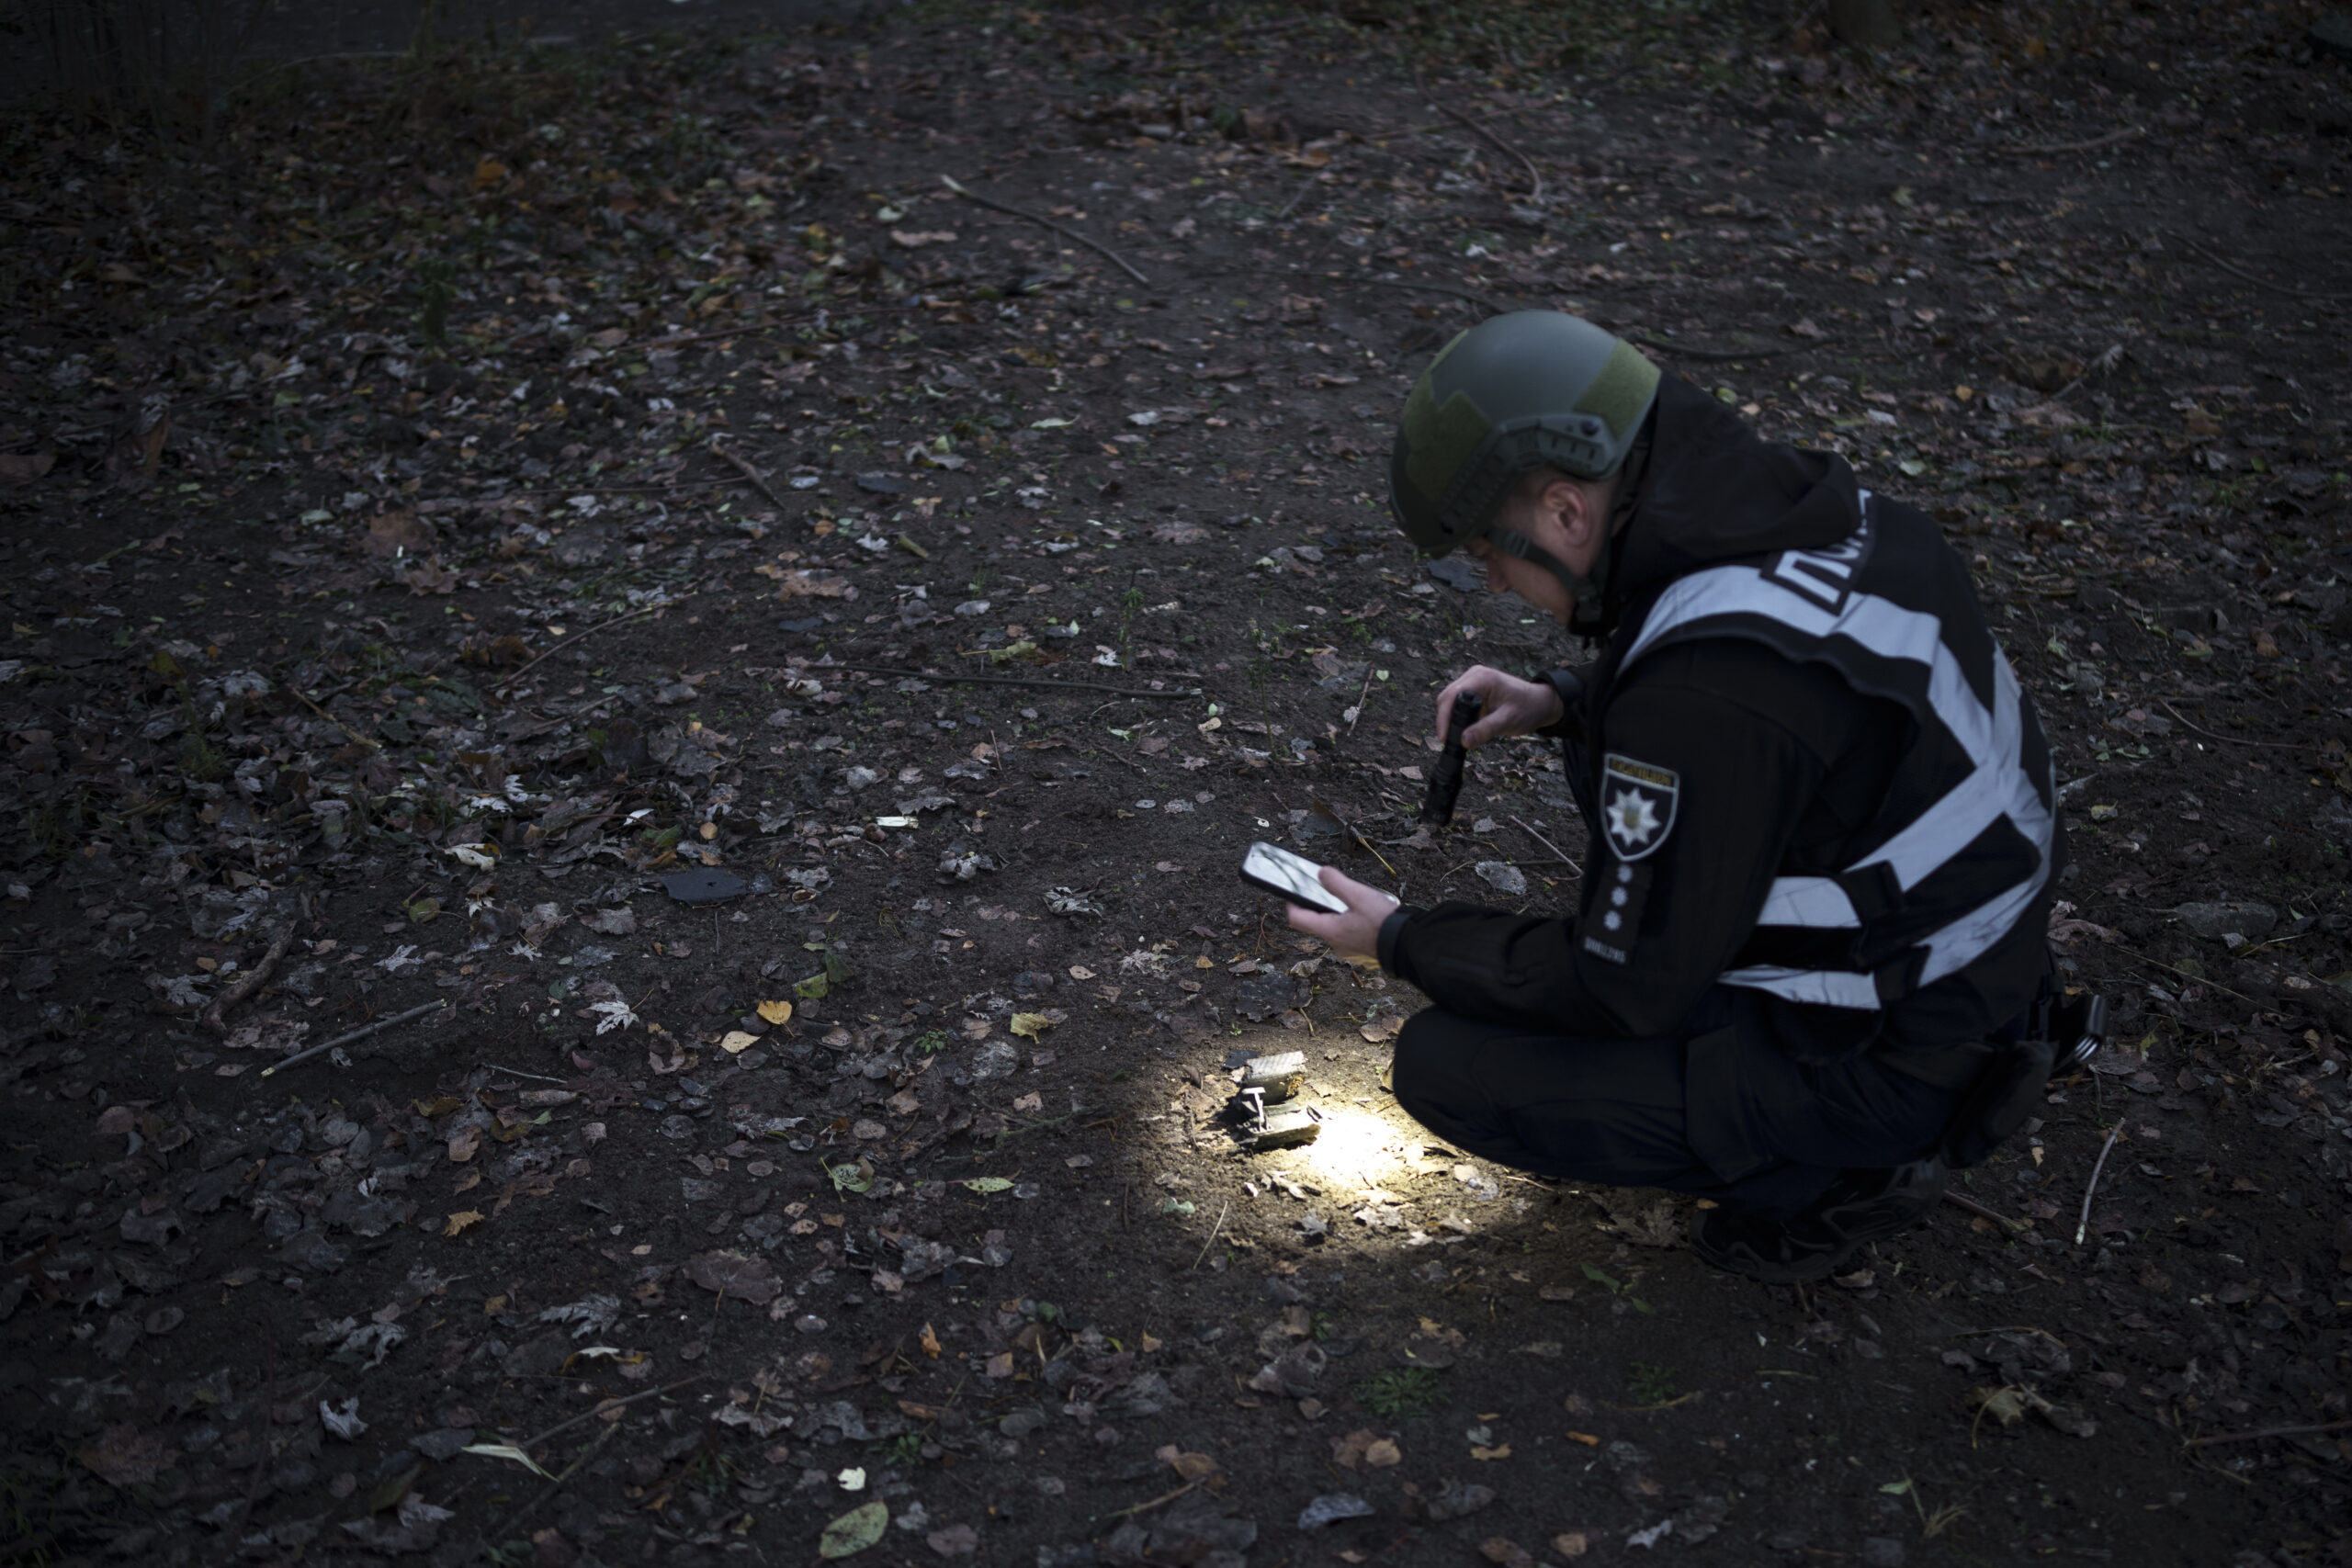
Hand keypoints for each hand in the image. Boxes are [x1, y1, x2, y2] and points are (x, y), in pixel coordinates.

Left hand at [1286, 866, 1399, 962]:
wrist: (1408, 944)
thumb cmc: (1384, 923)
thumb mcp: (1359, 896)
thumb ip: (1337, 883)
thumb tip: (1321, 873)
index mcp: (1330, 931)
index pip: (1297, 919)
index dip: (1292, 904)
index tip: (1293, 893)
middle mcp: (1336, 944)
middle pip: (1316, 923)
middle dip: (1320, 907)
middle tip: (1328, 891)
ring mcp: (1348, 949)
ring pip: (1334, 929)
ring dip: (1337, 914)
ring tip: (1352, 901)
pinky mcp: (1361, 951)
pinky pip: (1348, 934)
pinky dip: (1350, 923)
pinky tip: (1365, 914)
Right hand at [1433, 665, 1561, 750]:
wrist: (1541, 703)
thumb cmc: (1528, 708)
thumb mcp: (1508, 721)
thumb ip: (1485, 730)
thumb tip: (1463, 741)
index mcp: (1482, 678)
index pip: (1452, 696)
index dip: (1444, 717)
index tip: (1444, 738)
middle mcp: (1474, 675)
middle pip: (1447, 697)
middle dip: (1445, 719)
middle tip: (1449, 741)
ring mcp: (1473, 681)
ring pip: (1450, 700)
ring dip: (1450, 718)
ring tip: (1455, 738)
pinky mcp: (1474, 689)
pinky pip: (1457, 702)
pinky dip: (1456, 716)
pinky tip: (1462, 729)